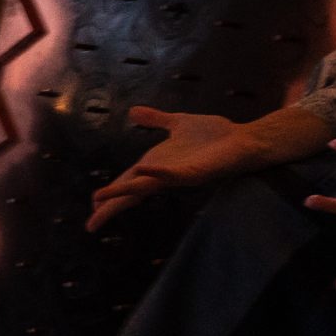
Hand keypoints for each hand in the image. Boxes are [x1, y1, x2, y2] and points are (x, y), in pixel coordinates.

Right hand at [89, 107, 306, 230]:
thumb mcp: (177, 122)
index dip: (110, 193)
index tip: (93, 206)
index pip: (128, 181)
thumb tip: (132, 112)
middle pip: (131, 193)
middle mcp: (165, 174)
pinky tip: (143, 169)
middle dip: (111, 206)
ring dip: (124, 192)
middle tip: (92, 223)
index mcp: (157, 164)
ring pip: (146, 187)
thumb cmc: (214, 134)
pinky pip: (174, 174)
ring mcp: (179, 176)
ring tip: (102, 198)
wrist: (244, 139)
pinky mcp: (196, 172)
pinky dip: (159, 173)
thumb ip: (156, 119)